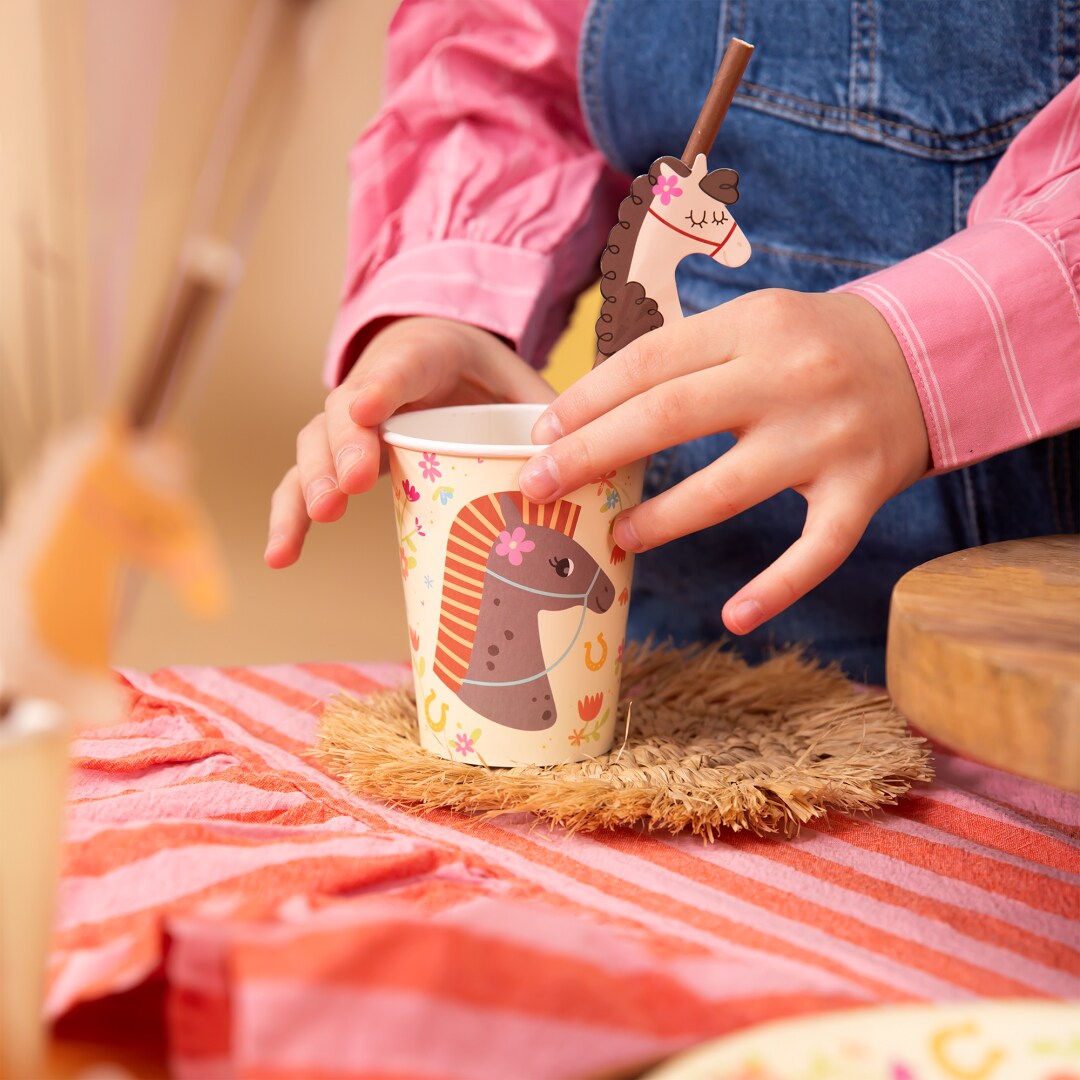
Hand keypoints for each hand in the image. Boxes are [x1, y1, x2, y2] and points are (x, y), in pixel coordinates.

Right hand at [266, 317, 554, 567]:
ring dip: (314, 481)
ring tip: (322, 515)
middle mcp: (374, 385)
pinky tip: (280, 557)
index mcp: (424, 357)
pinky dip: (289, 518)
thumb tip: (578, 465)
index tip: (370, 410)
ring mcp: (347, 423)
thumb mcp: (522, 385)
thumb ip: (548, 418)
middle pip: (348, 410)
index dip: (384, 386)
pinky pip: (301, 483)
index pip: (401, 365)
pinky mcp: (336, 458)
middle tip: (354, 483)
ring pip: (316, 444)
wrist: (438, 358)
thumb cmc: (484, 380)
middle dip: (346, 446)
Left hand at [518, 289, 929, 634]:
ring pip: (728, 489)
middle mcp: (789, 377)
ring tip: (616, 537)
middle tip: (538, 487)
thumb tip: (586, 411)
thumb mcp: (751, 323)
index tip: (540, 435)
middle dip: (592, 454)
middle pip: (671, 416)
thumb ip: (680, 357)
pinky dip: (777, 587)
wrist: (925, 357)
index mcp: (752, 326)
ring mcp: (829, 437)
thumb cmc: (810, 346)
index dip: (586, 400)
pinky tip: (734, 616)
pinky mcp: (863, 490)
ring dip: (662, 519)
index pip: (649, 362)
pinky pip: (817, 550)